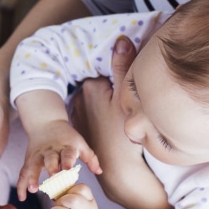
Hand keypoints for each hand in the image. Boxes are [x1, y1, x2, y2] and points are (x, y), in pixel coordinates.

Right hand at [14, 90, 102, 199]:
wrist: (46, 123)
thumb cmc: (66, 137)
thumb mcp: (79, 143)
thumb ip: (90, 157)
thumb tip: (99, 172)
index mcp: (65, 147)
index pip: (67, 153)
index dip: (68, 161)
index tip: (68, 169)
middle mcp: (51, 151)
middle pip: (50, 159)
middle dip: (51, 168)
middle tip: (52, 178)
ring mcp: (38, 155)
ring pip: (33, 165)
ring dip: (32, 177)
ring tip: (33, 189)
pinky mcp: (29, 160)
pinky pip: (24, 172)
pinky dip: (21, 185)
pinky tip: (22, 197)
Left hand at [71, 36, 142, 192]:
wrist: (117, 168)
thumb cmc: (125, 134)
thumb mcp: (128, 97)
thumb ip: (123, 66)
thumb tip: (121, 40)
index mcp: (91, 86)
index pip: (106, 69)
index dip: (120, 74)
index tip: (129, 83)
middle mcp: (80, 98)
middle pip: (100, 82)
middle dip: (111, 86)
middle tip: (125, 101)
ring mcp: (79, 113)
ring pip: (96, 98)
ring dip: (105, 100)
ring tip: (118, 114)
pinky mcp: (81, 128)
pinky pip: (92, 113)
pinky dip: (100, 114)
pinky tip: (110, 123)